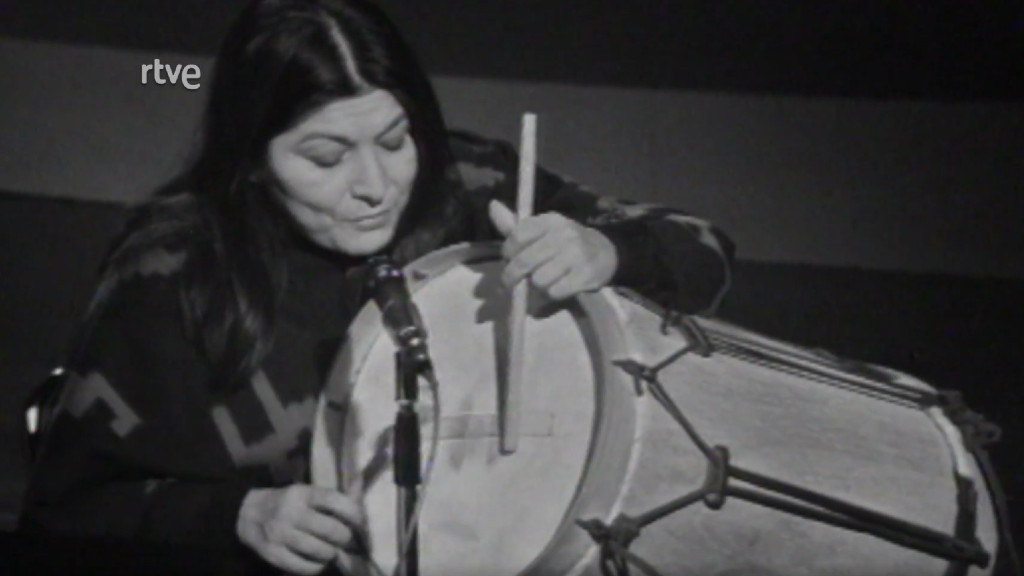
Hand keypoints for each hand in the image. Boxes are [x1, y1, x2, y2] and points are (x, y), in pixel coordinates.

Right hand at [237, 484, 365, 574]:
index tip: (360, 522)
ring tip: (334, 551)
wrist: (246, 515)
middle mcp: (291, 512)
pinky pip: (304, 567)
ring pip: (321, 551)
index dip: (354, 513)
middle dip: (346, 538)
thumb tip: (360, 496)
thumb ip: (330, 498)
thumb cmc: (286, 503)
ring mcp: (280, 535)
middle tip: (349, 541)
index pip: (334, 501)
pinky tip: (319, 562)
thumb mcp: (305, 492)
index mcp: (302, 493)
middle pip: (332, 530)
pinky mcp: (273, 555)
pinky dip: (317, 567)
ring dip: (333, 553)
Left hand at [488, 200, 617, 299]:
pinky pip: (555, 292)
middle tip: (510, 282)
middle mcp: (564, 234)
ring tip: (543, 280)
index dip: (507, 252)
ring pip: (539, 280)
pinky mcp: (585, 275)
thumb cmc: (565, 242)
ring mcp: (577, 255)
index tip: (508, 258)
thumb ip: (515, 225)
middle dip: (512, 276)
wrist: (605, 252)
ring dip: (536, 285)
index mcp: (550, 221)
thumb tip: (492, 206)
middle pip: (525, 262)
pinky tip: (557, 286)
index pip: (518, 235)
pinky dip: (552, 294)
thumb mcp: (543, 230)